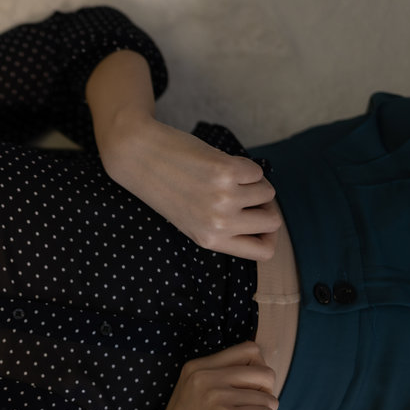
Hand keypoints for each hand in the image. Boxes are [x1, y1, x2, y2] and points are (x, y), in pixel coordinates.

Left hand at [100, 114, 282, 261]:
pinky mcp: (226, 171)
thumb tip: (266, 219)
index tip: (259, 221)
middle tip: (243, 193)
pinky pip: (256, 171)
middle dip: (263, 206)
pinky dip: (243, 165)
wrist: (138, 156)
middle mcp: (218, 224)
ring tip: (223, 178)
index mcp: (209, 240)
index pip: (262, 253)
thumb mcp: (190, 220)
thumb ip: (222, 226)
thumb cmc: (166, 187)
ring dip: (252, 182)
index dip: (269, 236)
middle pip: (272, 221)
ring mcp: (224, 198)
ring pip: (267, 192)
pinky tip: (217, 164)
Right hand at [129, 341, 277, 409]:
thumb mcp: (196, 399)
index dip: (257, 376)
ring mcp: (213, 396)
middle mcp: (203, 375)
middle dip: (263, 399)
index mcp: (195, 367)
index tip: (242, 398)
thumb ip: (222, 382)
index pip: (250, 350)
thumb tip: (266, 372)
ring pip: (269, 400)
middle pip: (265, 373)